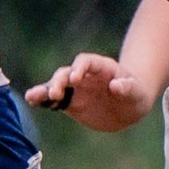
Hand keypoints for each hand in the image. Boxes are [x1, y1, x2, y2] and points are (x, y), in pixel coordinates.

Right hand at [25, 52, 155, 132]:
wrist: (128, 107)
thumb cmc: (135, 94)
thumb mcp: (136, 92)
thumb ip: (127, 87)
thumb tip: (116, 85)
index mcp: (101, 67)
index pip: (86, 62)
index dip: (79, 68)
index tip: (74, 78)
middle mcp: (84, 75)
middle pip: (67, 73)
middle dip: (59, 81)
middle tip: (54, 93)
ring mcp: (75, 89)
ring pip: (56, 85)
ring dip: (44, 90)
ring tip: (31, 97)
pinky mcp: (70, 102)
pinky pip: (53, 100)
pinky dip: (42, 100)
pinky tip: (32, 101)